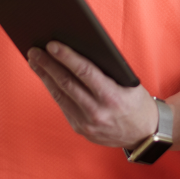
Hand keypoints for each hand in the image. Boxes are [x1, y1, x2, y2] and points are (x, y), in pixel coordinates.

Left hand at [27, 42, 158, 148]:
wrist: (145, 134)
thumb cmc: (137, 103)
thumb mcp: (129, 84)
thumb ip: (106, 71)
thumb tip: (79, 50)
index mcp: (112, 97)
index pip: (84, 72)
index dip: (66, 57)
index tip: (52, 44)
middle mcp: (97, 112)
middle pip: (66, 83)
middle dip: (48, 65)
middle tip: (34, 50)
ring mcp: (86, 124)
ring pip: (60, 95)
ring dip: (45, 76)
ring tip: (35, 61)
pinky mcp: (80, 129)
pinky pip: (63, 106)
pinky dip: (54, 90)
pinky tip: (47, 78)